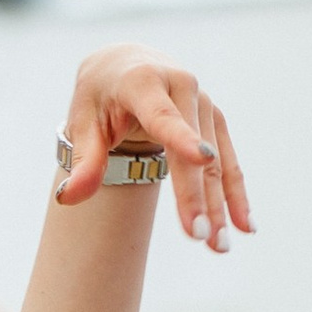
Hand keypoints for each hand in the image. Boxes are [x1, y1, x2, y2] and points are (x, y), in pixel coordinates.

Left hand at [58, 46, 251, 253]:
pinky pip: (228, 161)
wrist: (124, 66)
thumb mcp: (83, 124)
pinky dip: (235, 194)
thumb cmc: (99, 98)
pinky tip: (244, 226)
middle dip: (197, 195)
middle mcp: (181, 86)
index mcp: (143, 82)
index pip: (163, 116)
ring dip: (221, 204)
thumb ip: (83, 162)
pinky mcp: (214, 120)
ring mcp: (203, 103)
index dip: (181, 138)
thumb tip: (67, 199)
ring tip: (220, 245)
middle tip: (198, 237)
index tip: (201, 159)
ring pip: (216, 161)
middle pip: (192, 149)